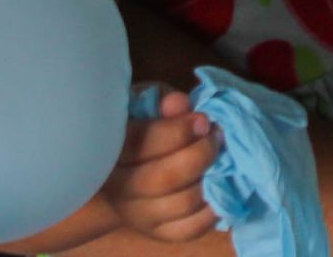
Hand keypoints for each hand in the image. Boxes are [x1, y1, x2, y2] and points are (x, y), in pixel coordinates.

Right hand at [103, 93, 221, 241]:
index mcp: (109, 150)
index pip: (141, 144)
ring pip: (182, 203)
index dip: (178, 131)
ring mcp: (138, 215)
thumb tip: (179, 103)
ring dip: (212, 178)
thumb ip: (161, 100)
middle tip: (218, 135)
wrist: (124, 169)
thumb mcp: (145, 102)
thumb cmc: (139, 124)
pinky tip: (221, 185)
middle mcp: (118, 188)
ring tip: (224, 156)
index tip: (204, 119)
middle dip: (200, 154)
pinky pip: (191, 228)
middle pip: (165, 179)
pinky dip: (213, 208)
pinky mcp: (159, 232)